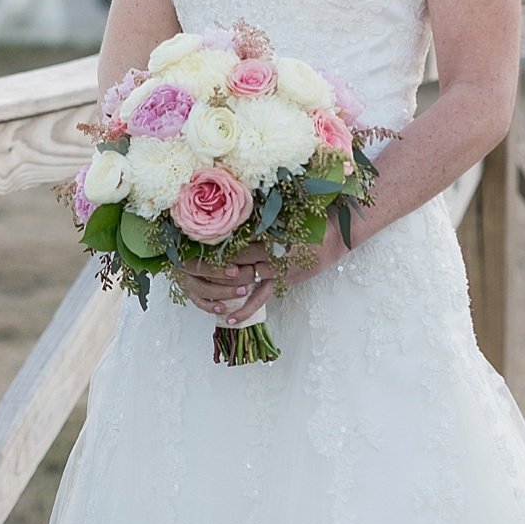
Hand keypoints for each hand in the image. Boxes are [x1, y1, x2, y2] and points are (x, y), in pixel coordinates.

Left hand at [175, 220, 351, 324]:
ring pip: (244, 278)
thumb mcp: (288, 210)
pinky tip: (230, 318)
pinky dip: (245, 308)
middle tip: (188, 263)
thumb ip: (263, 211)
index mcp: (271, 232)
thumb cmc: (311, 220)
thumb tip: (237, 205)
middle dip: (214, 260)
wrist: (336, 238)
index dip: (217, 238)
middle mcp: (272, 253)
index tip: (195, 238)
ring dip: (224, 283)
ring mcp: (276, 270)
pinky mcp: (280, 282)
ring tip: (203, 287)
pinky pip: (260, 298)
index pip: (239, 237)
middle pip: (237, 258)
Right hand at [176, 245, 276, 325]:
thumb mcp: (219, 235)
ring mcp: (185, 279)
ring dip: (223, 292)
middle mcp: (184, 264)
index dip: (218, 268)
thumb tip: (251, 235)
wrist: (189, 249)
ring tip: (243, 291)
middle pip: (201, 275)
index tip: (235, 271)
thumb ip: (230, 235)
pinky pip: (197, 301)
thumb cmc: (209, 239)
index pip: (201, 260)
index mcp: (188, 247)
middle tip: (247, 278)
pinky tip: (223, 308)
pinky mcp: (188, 291)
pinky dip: (209, 306)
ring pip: (200, 290)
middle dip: (225, 279)